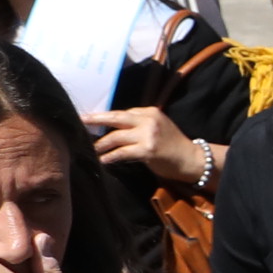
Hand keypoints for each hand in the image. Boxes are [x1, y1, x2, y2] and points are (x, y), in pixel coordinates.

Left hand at [90, 105, 210, 188]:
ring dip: (100, 145)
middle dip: (95, 120)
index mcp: (150, 112)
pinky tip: (103, 160)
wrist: (192, 159)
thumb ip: (139, 125)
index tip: (91, 120)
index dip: (106, 118)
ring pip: (115, 137)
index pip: (123, 113)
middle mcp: (148, 119)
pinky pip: (122, 152)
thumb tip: (115, 130)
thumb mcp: (157, 128)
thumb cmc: (173, 146)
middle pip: (115, 117)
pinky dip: (110, 157)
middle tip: (80, 121)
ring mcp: (148, 134)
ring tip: (91, 150)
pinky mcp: (147, 150)